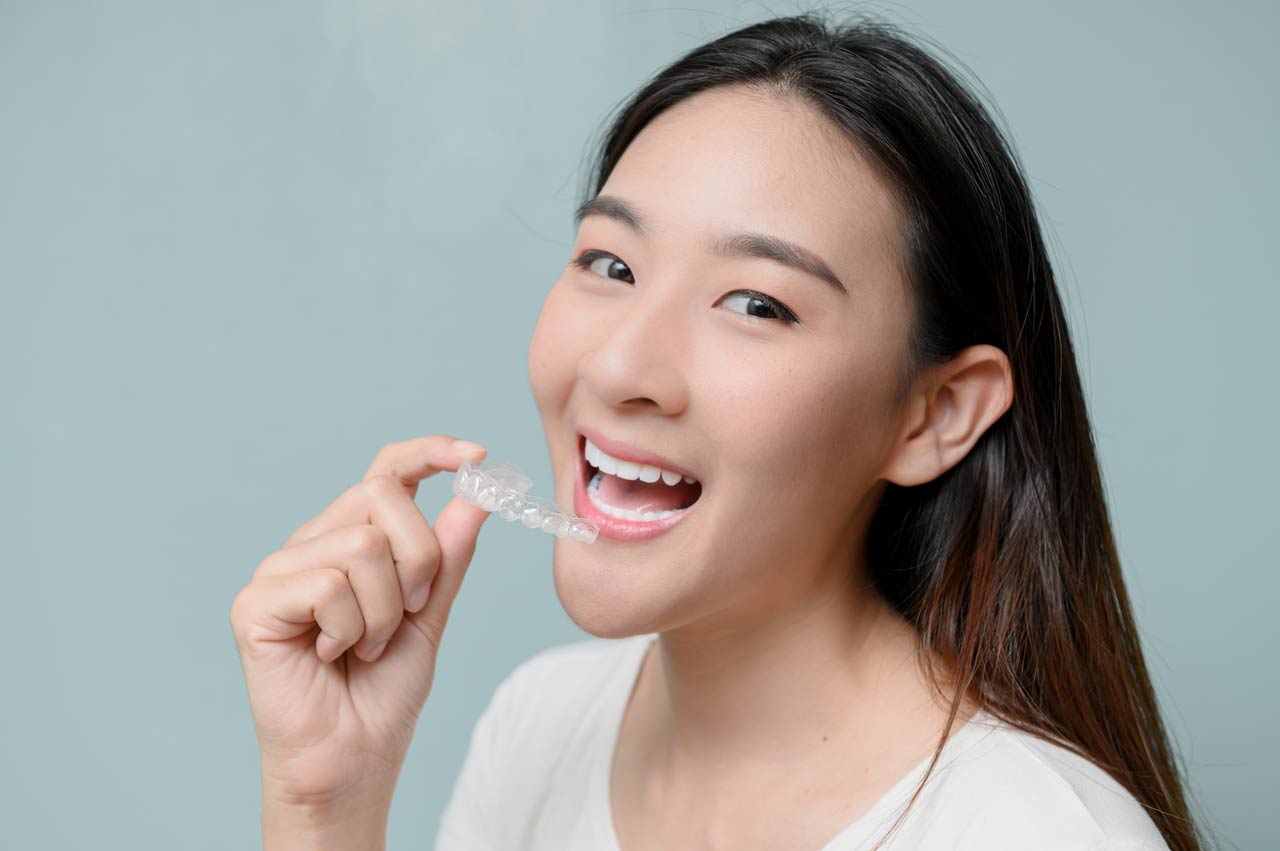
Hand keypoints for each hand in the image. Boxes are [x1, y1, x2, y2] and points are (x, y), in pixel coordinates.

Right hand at [230, 436, 490, 809]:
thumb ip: (447, 555)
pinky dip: (349, 628)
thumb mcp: (430, 612)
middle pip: (381, 496)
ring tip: (365, 645)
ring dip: (384, 609)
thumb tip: (474, 495)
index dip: (429, 453)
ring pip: (361, 544)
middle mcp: (312, 543)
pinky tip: (331, 655)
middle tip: (409, 612)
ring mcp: (279, 570)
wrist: (355, 757)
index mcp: (351, 538)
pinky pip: (328, 585)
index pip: (386, 471)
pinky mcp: (255, 603)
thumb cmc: (384, 689)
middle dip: (419, 558)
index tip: (475, 456)